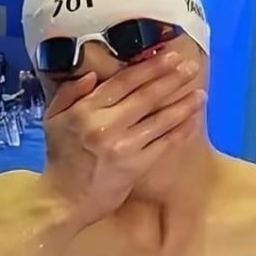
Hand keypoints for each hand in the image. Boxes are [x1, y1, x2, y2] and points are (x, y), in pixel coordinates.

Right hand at [41, 50, 205, 224]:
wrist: (65, 199)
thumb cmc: (61, 157)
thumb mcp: (54, 118)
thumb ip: (70, 93)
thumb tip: (95, 74)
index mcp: (86, 110)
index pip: (124, 82)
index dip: (150, 68)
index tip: (170, 56)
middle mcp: (106, 125)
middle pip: (147, 97)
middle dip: (173, 80)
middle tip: (192, 67)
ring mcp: (124, 147)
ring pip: (160, 119)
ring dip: (183, 105)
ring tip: (201, 93)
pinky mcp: (136, 166)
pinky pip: (163, 144)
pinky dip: (180, 131)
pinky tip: (193, 120)